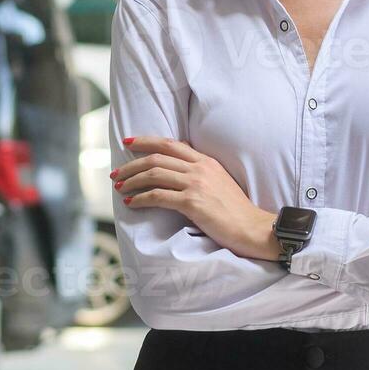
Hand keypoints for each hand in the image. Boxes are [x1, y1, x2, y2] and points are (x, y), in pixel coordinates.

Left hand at [112, 135, 279, 261]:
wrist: (252, 228)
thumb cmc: (235, 210)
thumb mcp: (219, 181)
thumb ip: (199, 171)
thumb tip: (178, 164)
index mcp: (205, 161)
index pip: (169, 143)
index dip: (145, 141)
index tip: (128, 142)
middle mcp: (199, 168)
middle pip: (156, 158)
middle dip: (131, 164)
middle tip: (116, 174)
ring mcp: (196, 184)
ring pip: (153, 175)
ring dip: (131, 181)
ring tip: (119, 188)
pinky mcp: (192, 203)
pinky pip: (157, 196)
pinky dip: (140, 199)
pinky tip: (131, 203)